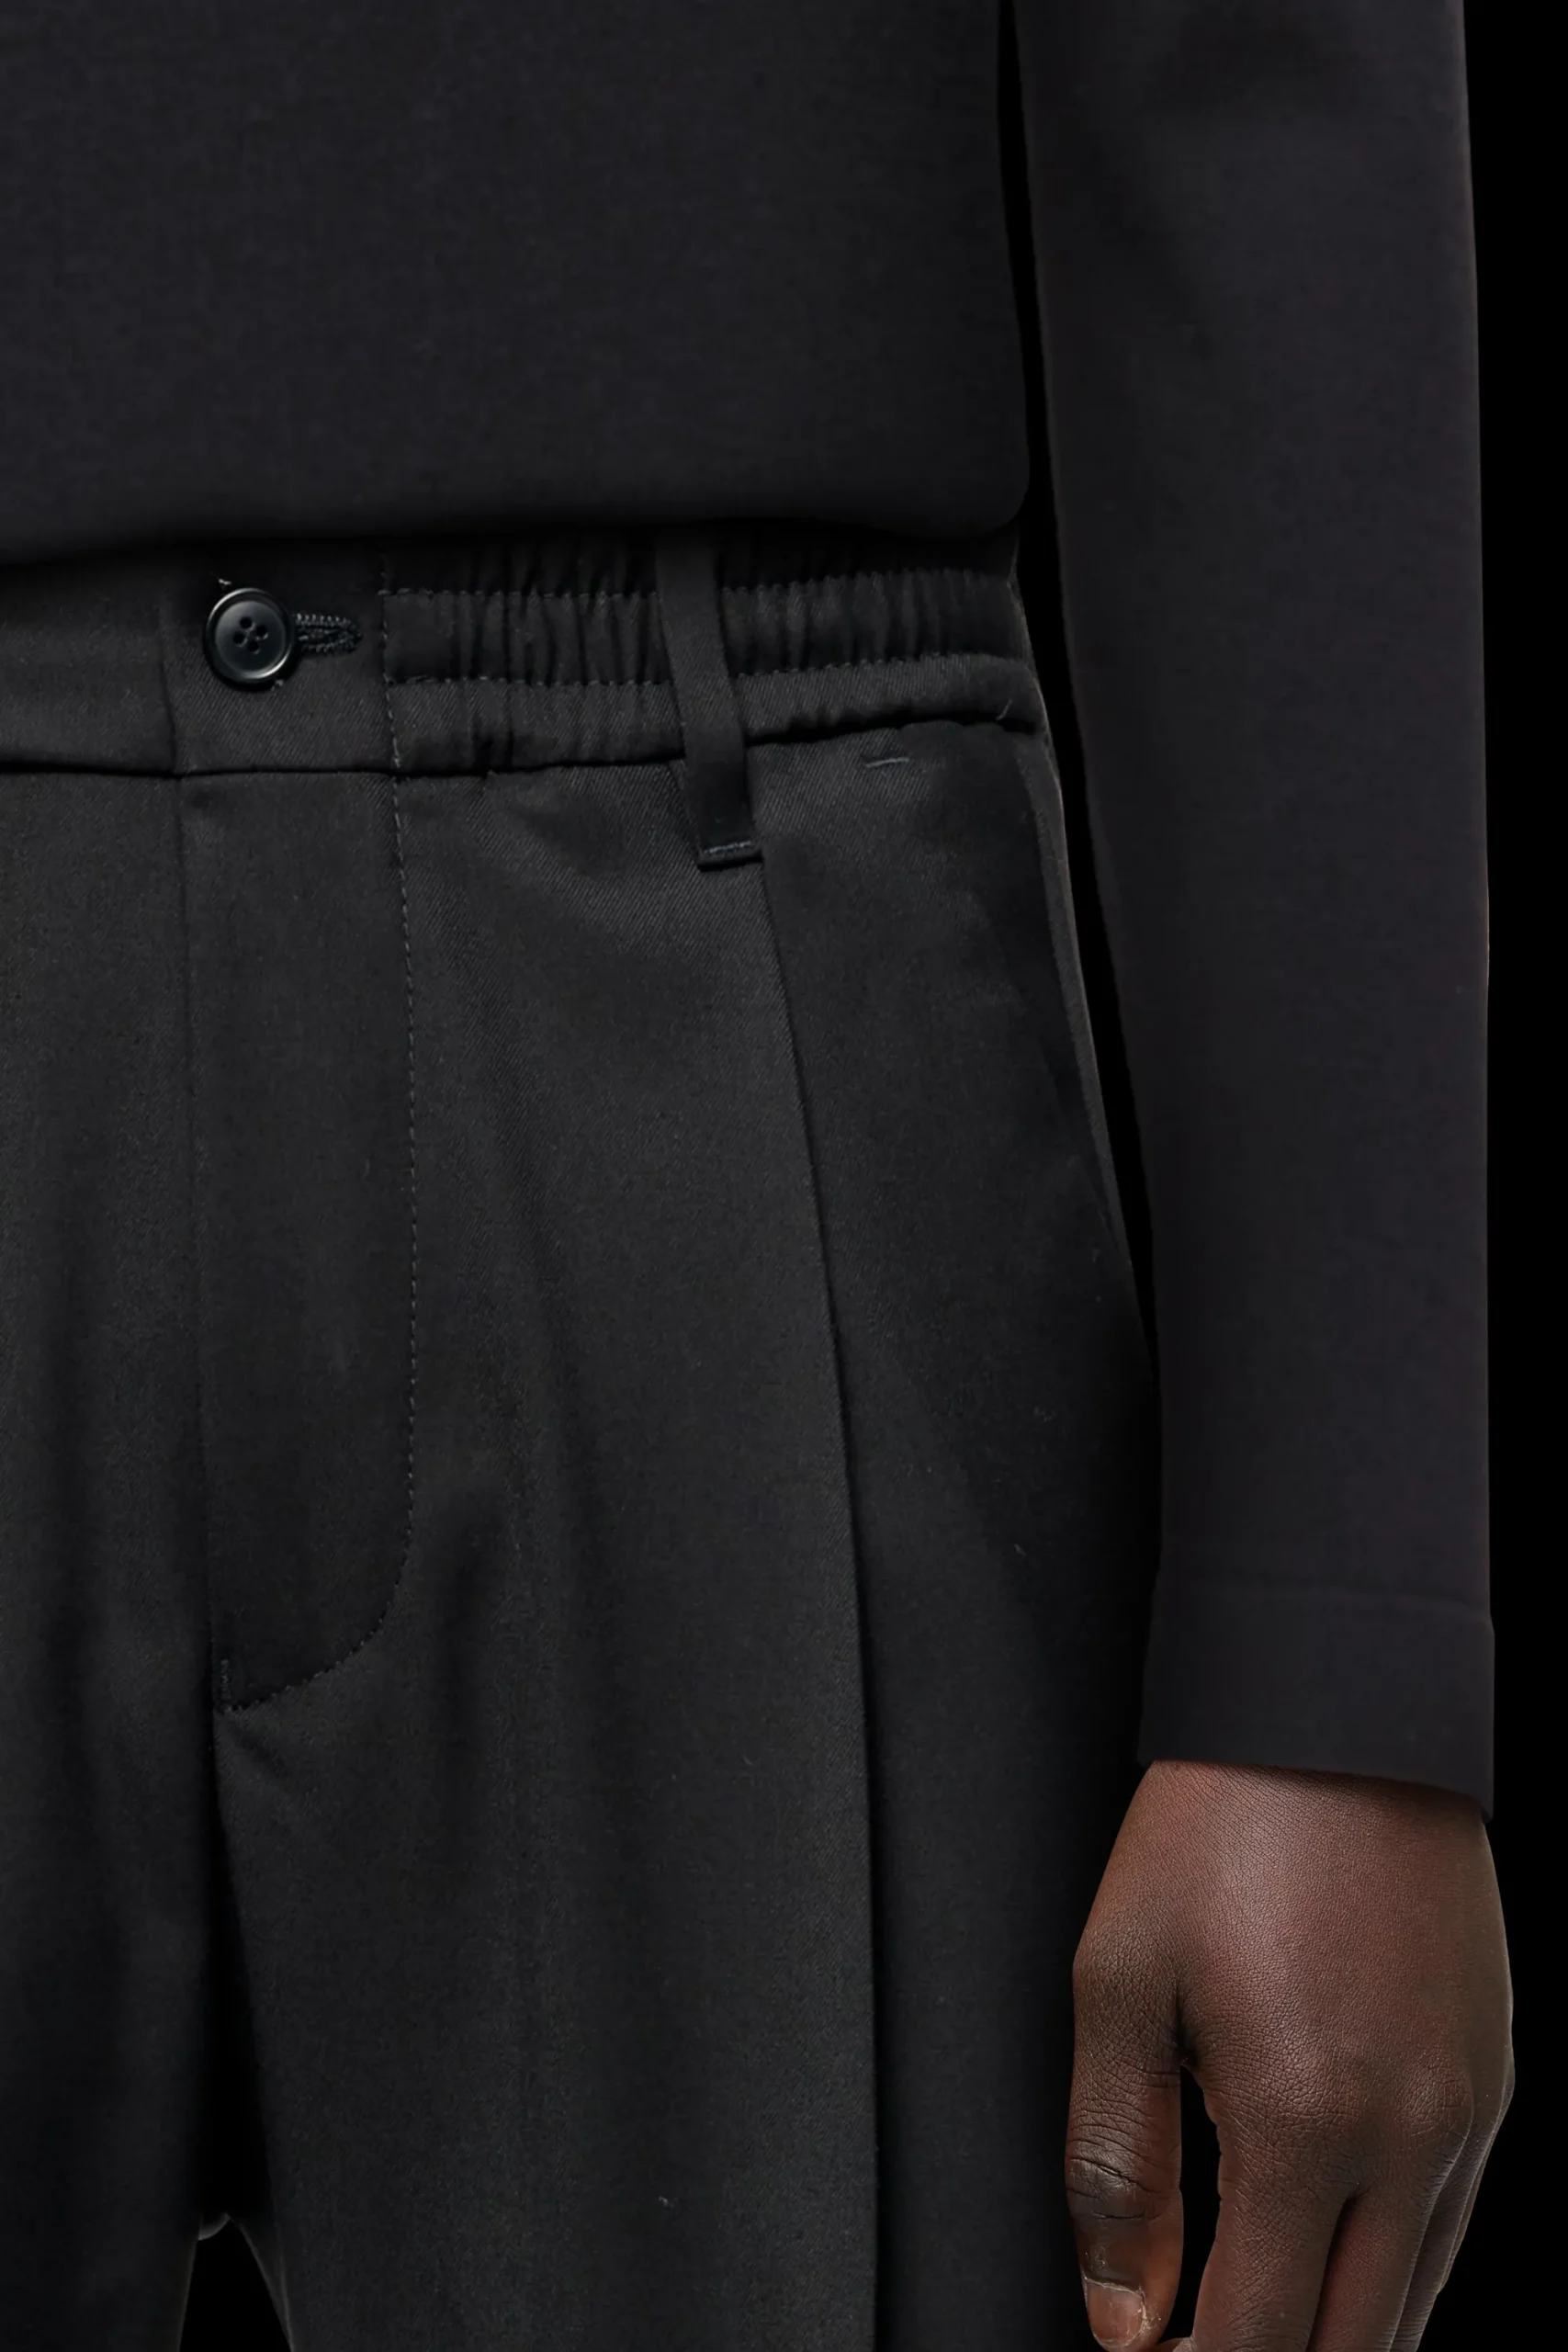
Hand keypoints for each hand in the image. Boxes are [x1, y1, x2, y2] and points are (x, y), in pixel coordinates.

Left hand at [1066, 1761, 1511, 2349]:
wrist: (1340, 1711)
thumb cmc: (1218, 1830)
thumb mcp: (1120, 1984)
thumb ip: (1117, 2167)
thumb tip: (1122, 2317)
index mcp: (1303, 2122)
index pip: (1257, 2344)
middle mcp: (1410, 2138)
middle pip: (1351, 2349)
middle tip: (1198, 2343)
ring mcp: (1470, 2111)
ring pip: (1415, 2308)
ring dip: (1332, 2336)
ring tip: (1250, 2315)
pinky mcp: (1497, 2075)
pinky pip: (1452, 2229)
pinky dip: (1389, 2274)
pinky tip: (1325, 2253)